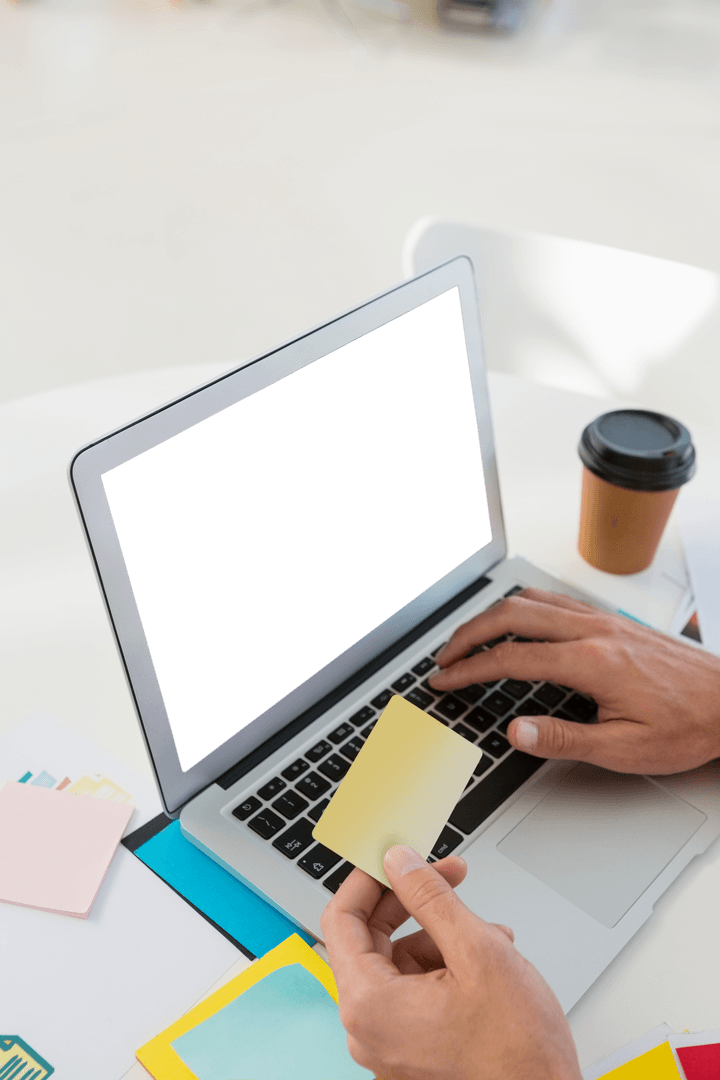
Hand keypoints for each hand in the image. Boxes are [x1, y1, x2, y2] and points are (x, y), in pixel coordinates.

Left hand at [321, 846, 581, 1079]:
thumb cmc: (518, 1053)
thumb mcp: (477, 951)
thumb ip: (430, 898)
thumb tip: (398, 862)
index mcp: (369, 1004)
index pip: (341, 919)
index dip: (369, 879)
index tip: (394, 856)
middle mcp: (368, 1029)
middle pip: (371, 940)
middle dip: (414, 903)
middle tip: (447, 874)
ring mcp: (390, 1045)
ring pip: (400, 965)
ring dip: (440, 936)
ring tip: (489, 931)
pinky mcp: (413, 1053)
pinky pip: (414, 993)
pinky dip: (446, 967)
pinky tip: (487, 958)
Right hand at [429, 588, 719, 774]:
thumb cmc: (688, 724)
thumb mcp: (627, 748)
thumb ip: (565, 739)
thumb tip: (516, 731)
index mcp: (592, 662)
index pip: (511, 659)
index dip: (469, 670)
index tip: (444, 680)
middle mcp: (593, 631)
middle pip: (511, 616)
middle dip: (468, 634)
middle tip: (444, 657)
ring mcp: (602, 620)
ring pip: (530, 600)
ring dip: (491, 616)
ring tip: (468, 639)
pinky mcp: (610, 620)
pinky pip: (553, 600)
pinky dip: (520, 607)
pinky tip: (514, 622)